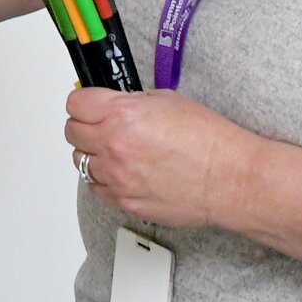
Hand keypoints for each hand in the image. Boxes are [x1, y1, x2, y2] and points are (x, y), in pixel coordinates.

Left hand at [64, 88, 263, 228]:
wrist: (229, 177)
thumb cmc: (207, 139)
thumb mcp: (166, 100)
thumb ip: (130, 102)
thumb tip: (110, 104)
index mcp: (121, 114)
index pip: (75, 103)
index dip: (83, 102)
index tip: (89, 106)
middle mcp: (113, 145)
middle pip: (72, 132)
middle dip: (83, 126)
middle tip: (99, 127)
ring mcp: (116, 177)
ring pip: (80, 162)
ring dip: (93, 155)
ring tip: (115, 152)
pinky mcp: (124, 201)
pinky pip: (96, 188)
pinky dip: (104, 180)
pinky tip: (123, 173)